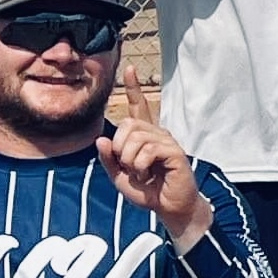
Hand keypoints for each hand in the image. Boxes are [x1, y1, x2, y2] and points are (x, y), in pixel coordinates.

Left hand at [95, 69, 212, 245]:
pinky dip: (140, 164)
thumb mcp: (119, 177)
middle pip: (128, 124)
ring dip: (129, 160)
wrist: (168, 208)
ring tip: (140, 172)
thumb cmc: (148, 192)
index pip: (139, 107)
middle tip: (128, 166)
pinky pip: (148, 150)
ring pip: (136, 137)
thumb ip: (109, 159)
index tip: (130, 69)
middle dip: (120, 147)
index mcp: (145, 136)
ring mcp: (167, 141)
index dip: (134, 88)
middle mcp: (157, 133)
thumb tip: (102, 139)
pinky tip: (148, 174)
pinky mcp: (174, 152)